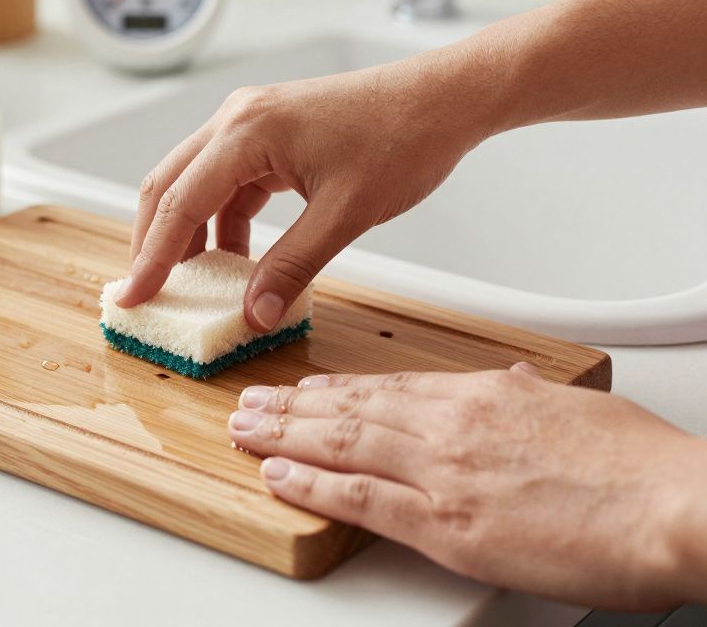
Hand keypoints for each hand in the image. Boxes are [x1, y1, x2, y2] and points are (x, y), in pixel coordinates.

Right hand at [114, 57, 496, 330]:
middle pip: (168, 185)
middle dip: (152, 242)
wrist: (444, 99)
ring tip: (189, 282)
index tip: (133, 297)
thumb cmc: (403, 139)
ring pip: (194, 182)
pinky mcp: (268, 132)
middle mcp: (236, 118)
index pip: (178, 203)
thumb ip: (292, 266)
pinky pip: (227, 181)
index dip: (151, 257)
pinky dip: (221, 220)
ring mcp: (250, 121)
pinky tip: (234, 258)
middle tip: (145, 291)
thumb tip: (255, 313)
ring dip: (186, 232)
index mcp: (246, 132)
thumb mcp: (344, 215)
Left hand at [228, 364, 706, 608]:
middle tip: (250, 404)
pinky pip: (359, 498)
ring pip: (341, 444)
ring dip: (283, 437)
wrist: (676, 508)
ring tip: (244, 432)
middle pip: (351, 410)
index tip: (306, 390)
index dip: (336, 390)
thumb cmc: (643, 469)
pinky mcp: (446, 524)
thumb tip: (510, 385)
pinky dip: (311, 485)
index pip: (389, 388)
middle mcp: (451, 426)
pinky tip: (277, 477)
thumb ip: (529, 397)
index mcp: (484, 396)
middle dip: (291, 408)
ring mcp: (442, 473)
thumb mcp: (577, 409)